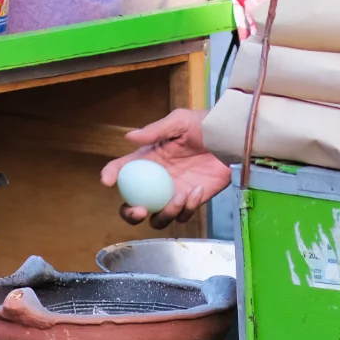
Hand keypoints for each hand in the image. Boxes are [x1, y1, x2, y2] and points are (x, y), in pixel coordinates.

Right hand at [102, 108, 230, 228]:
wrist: (232, 139)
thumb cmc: (204, 125)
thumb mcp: (179, 121)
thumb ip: (155, 131)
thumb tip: (129, 137)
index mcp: (148, 160)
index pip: (122, 170)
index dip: (110, 175)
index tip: (107, 180)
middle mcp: (156, 181)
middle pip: (133, 206)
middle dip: (129, 213)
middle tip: (138, 210)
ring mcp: (173, 194)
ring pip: (157, 218)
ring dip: (164, 213)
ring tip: (179, 196)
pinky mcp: (191, 202)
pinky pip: (183, 215)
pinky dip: (187, 208)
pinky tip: (197, 190)